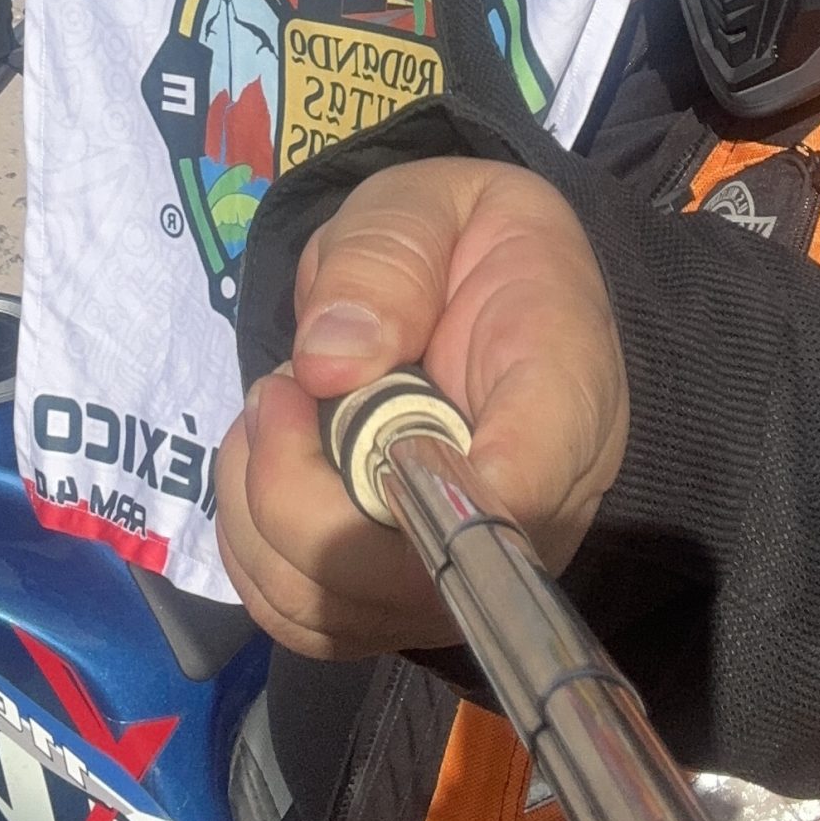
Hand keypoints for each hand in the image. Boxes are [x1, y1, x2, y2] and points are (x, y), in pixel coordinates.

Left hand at [215, 158, 627, 659]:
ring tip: (269, 413)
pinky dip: (256, 550)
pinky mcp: (407, 594)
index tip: (319, 401)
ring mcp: (470, 567)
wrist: (492, 280)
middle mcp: (534, 514)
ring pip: (341, 612)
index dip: (408, 499)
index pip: (511, 502)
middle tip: (277, 387)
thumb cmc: (470, 237)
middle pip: (404, 580)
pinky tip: (265, 465)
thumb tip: (328, 363)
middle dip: (294, 491)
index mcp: (563, 398)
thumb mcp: (433, 202)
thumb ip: (388, 258)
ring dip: (261, 517)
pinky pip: (314, 618)